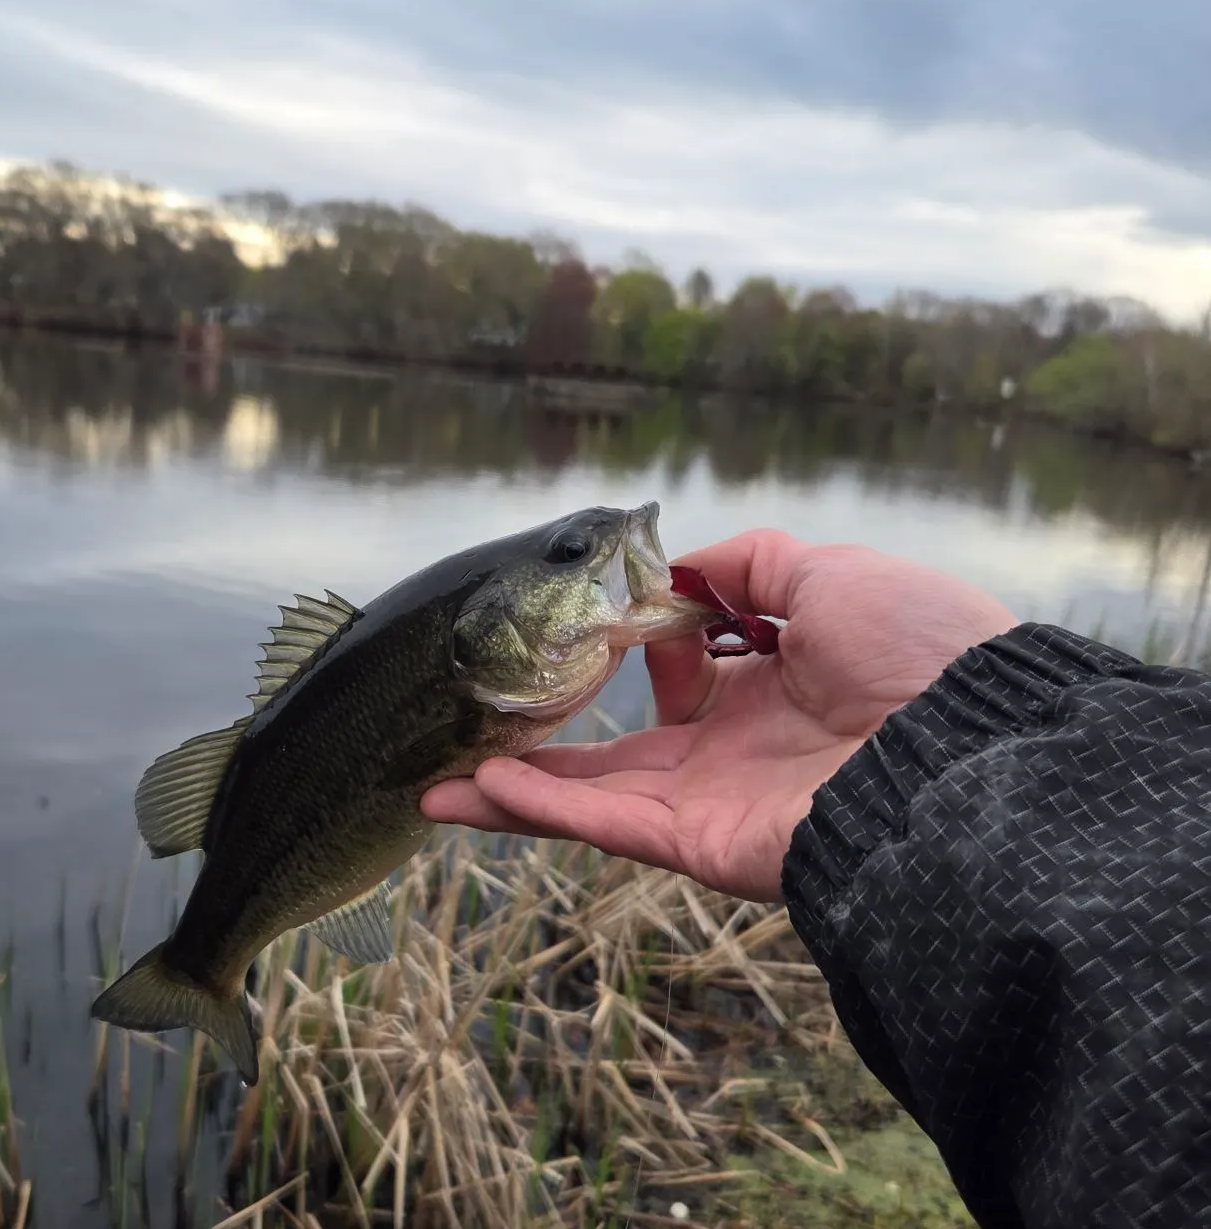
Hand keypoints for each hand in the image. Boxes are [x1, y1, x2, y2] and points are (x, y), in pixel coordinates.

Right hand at [421, 528, 1018, 901]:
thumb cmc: (917, 650)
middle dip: (551, 742)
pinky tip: (473, 790)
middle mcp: (739, 749)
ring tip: (438, 784)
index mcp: (776, 687)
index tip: (620, 619)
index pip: (686, 676)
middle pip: (622, 748)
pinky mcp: (705, 844)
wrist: (969, 745)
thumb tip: (680, 571)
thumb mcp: (832, 572)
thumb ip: (750, 563)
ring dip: (517, 790)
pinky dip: (540, 810)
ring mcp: (717, 801)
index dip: (648, 647)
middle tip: (481, 727)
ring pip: (596, 796)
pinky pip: (608, 825)